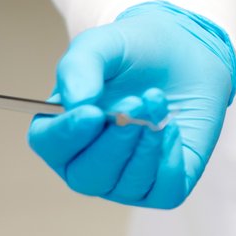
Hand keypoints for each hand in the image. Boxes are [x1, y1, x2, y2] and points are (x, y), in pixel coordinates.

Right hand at [28, 1, 235, 208]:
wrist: (186, 51)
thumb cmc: (135, 51)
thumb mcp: (102, 45)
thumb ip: (79, 67)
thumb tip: (77, 102)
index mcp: (61, 129)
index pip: (49, 146)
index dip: (67, 135)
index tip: (91, 113)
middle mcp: (88, 161)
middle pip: (87, 176)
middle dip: (115, 141)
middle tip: (136, 103)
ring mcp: (126, 178)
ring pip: (126, 185)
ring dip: (146, 146)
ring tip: (157, 102)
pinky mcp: (165, 182)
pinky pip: (165, 191)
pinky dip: (170, 161)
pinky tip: (172, 126)